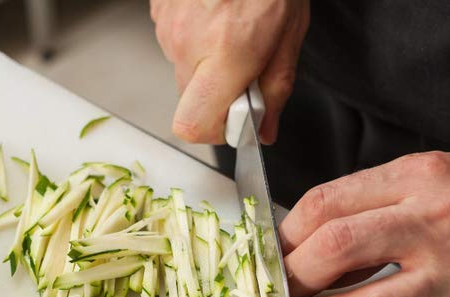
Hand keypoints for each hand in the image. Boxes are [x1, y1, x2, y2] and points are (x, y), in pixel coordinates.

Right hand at [151, 0, 308, 144]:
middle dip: (217, 93)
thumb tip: (264, 129)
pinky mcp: (159, 11)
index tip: (234, 119)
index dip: (213, 132)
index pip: (193, 124)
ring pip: (182, 69)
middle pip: (189, 100)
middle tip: (244, 65)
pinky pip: (174, 41)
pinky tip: (216, 13)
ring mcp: (168, 26)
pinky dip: (195, 37)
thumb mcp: (290, 34)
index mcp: (227, 53)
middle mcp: (190, 43)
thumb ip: (275, 88)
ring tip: (232, 27)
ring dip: (206, 61)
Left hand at [279, 145, 449, 296]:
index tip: (272, 252)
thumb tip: (309, 237)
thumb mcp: (433, 172)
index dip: (285, 235)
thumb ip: (373, 199)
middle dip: (291, 277)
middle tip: (274, 290)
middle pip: (334, 248)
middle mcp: (433, 218)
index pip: (325, 203)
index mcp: (417, 176)